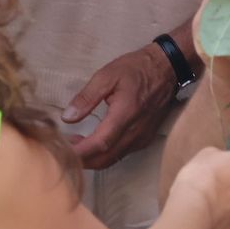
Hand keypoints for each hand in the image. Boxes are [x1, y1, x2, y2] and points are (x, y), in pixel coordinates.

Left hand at [65, 46, 177, 169]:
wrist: (167, 69)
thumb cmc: (136, 68)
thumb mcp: (107, 75)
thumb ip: (86, 98)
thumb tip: (68, 117)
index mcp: (124, 114)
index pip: (99, 144)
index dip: (80, 152)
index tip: (62, 151)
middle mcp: (135, 131)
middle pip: (105, 159)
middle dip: (83, 160)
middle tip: (64, 150)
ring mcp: (142, 137)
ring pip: (113, 159)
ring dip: (93, 158)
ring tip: (76, 145)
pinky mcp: (145, 139)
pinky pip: (122, 154)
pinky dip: (105, 154)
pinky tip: (94, 142)